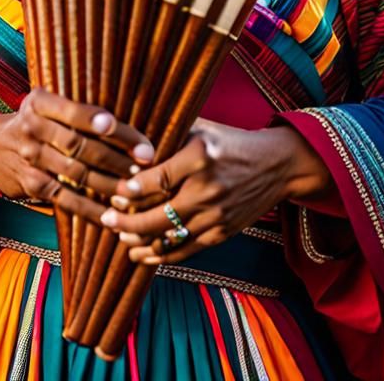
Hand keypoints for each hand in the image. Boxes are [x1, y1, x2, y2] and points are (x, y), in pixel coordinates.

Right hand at [0, 89, 153, 224]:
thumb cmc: (35, 121)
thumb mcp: (46, 104)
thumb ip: (77, 109)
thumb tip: (125, 119)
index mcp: (40, 101)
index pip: (78, 113)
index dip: (109, 128)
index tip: (138, 141)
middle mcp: (32, 127)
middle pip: (80, 145)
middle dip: (117, 158)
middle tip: (146, 166)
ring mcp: (30, 158)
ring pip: (76, 174)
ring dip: (109, 184)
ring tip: (136, 191)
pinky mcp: (32, 185)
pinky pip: (66, 199)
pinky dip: (91, 209)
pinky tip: (112, 216)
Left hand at [98, 118, 332, 264]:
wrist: (276, 165)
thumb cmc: (231, 142)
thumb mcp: (202, 128)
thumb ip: (169, 133)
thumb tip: (129, 139)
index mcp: (200, 157)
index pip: (157, 179)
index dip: (131, 189)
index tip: (114, 190)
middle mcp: (208, 189)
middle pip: (158, 215)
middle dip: (127, 220)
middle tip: (106, 218)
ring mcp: (216, 216)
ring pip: (169, 237)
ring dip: (140, 241)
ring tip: (120, 236)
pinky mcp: (222, 233)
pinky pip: (185, 249)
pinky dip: (161, 255)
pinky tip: (142, 253)